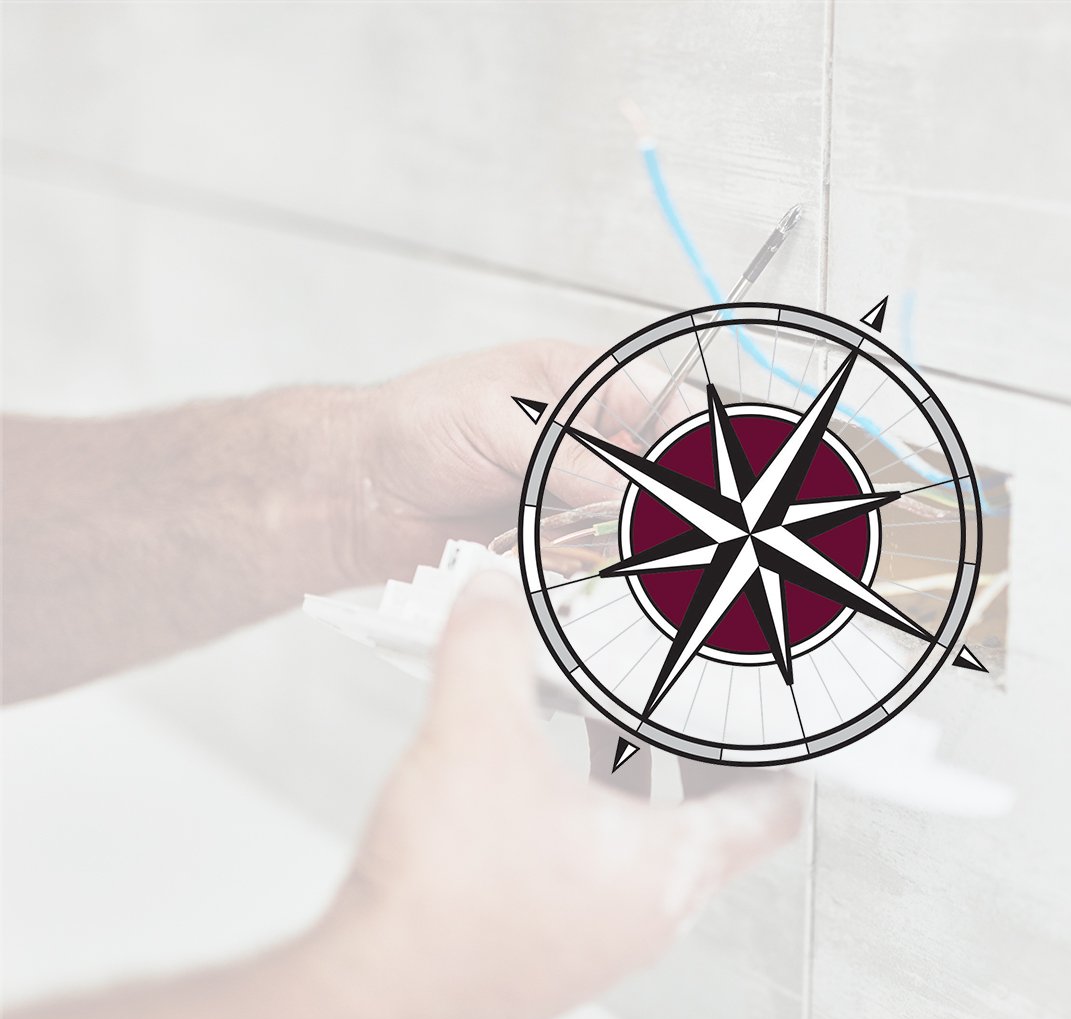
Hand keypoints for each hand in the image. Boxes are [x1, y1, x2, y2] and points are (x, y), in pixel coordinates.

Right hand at [313, 571, 802, 1018]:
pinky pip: (595, 881)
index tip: (785, 722)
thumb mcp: (475, 735)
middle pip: (713, 829)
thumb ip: (492, 647)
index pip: (773, 812)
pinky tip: (528, 794)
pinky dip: (586, 830)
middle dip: (700, 761)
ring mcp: (598, 945)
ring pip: (649, 855)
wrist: (370, 1000)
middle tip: (685, 709)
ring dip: (638, 793)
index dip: (788, 756)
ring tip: (601, 734)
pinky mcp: (546, 955)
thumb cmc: (444, 904)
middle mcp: (647, 917)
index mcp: (668, 868)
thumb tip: (496, 594)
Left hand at [345, 341, 694, 581]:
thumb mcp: (498, 423)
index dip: (688, 437)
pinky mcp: (557, 543)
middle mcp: (587, 441)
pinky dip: (597, 570)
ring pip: (632, 521)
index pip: (662, 403)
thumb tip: (627, 489)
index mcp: (582, 384)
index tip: (701, 470)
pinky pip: (596, 561)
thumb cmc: (414, 427)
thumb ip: (568, 457)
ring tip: (621, 547)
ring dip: (631, 539)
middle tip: (657, 520)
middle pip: (658, 469)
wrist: (358, 493)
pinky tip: (590, 569)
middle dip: (664, 497)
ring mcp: (575, 495)